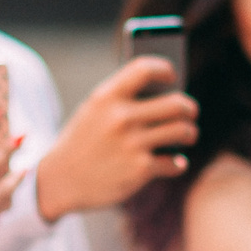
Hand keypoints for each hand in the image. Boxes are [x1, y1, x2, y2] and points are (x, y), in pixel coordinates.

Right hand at [34, 55, 200, 221]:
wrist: (60, 181)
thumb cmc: (83, 141)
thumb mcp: (94, 111)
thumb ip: (124, 99)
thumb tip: (169, 92)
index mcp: (106, 97)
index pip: (145, 69)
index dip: (165, 69)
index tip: (172, 75)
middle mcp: (120, 118)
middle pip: (177, 103)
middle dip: (189, 108)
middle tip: (190, 112)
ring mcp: (132, 144)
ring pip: (183, 131)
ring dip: (189, 133)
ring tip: (188, 135)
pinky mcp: (139, 170)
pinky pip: (175, 162)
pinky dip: (178, 163)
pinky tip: (175, 162)